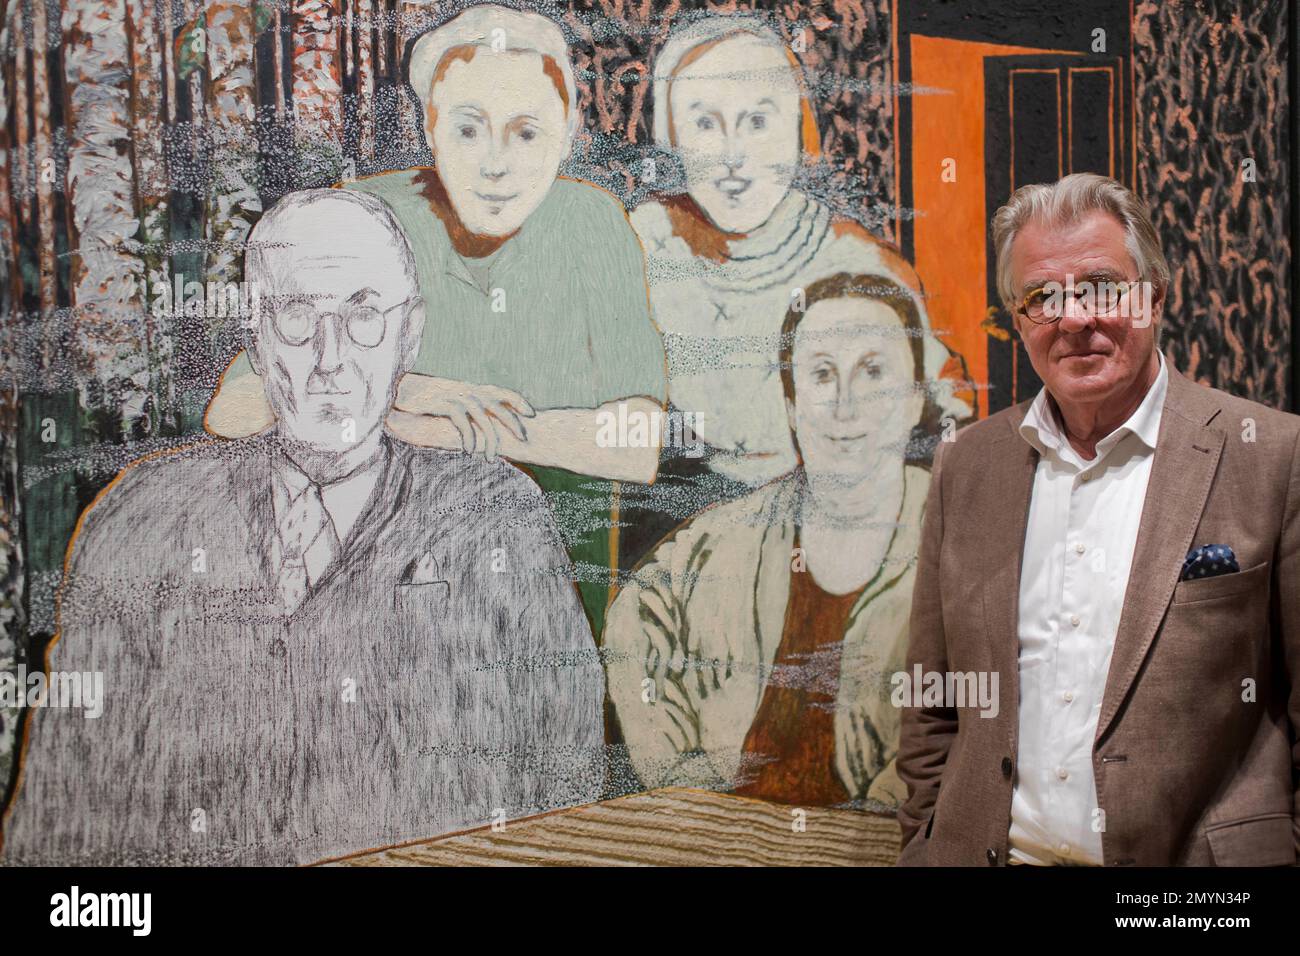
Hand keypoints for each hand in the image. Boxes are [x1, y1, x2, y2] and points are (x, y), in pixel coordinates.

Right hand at [395, 377, 534, 460]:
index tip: (532, 414)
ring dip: (488, 440)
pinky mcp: (443, 404)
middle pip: (498, 406)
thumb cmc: (426, 400)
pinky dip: (467, 437)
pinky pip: (462, 422)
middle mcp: (468, 390)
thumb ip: (468, 410)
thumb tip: (483, 423)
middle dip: (512, 423)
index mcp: (473, 389)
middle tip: (522, 440)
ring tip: (489, 459)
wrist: (399, 391)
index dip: (518, 401)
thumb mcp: (451, 402)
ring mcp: (456, 396)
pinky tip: (469, 451)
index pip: (502, 392)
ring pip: (482, 418)